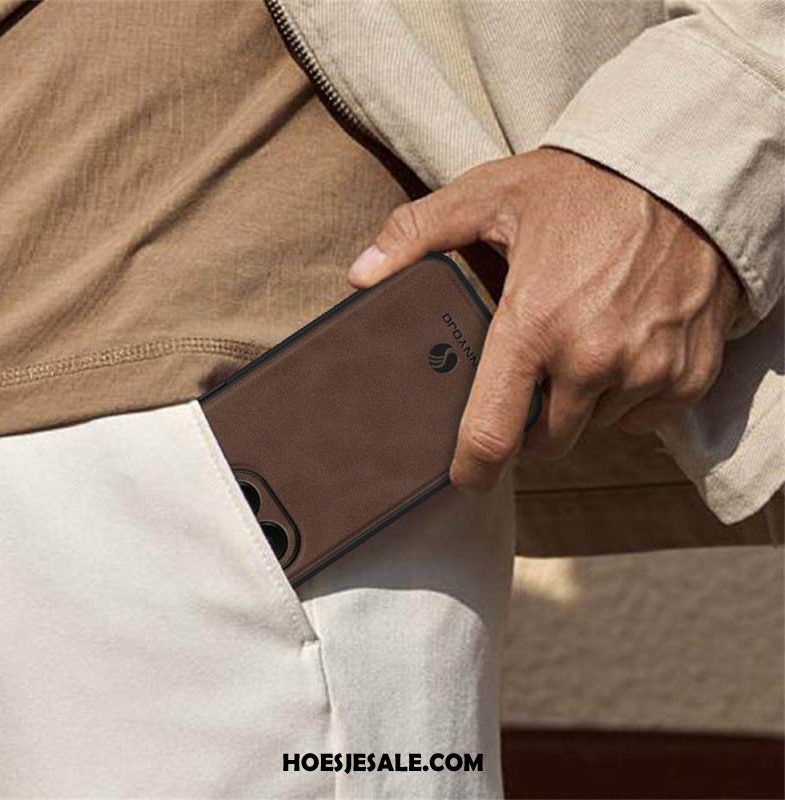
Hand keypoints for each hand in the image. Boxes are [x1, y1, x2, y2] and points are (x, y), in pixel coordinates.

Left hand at [348, 148, 741, 489]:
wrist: (684, 173)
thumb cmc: (582, 185)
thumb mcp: (490, 194)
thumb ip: (418, 233)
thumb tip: (361, 274)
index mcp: (533, 325)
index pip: (493, 433)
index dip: (472, 468)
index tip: (466, 476)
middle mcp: (592, 358)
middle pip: (548, 441)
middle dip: (532, 425)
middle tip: (531, 379)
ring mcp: (647, 370)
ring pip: (596, 426)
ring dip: (582, 405)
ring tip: (581, 347)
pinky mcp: (689, 373)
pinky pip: (645, 416)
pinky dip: (629, 396)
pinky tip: (625, 350)